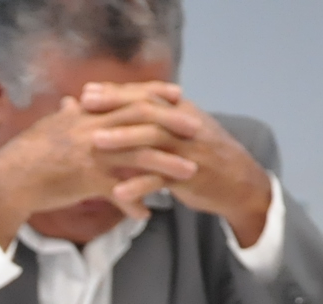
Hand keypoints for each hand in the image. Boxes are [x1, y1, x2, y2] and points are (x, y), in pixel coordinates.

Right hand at [0, 92, 199, 245]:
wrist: (8, 181)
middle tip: (198, 130)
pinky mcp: (87, 180)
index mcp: (86, 114)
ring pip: (139, 155)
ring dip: (168, 164)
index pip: (128, 98)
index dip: (155, 95)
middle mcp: (92, 129)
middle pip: (142, 120)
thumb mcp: (47, 128)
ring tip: (190, 173)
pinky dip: (134, 203)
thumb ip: (65, 116)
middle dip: (173, 124)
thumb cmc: (25, 156)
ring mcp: (92, 154)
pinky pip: (119, 191)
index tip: (178, 97)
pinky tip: (146, 214)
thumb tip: (73, 103)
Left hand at [78, 81, 273, 244]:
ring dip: (123, 139)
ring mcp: (187, 149)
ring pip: (153, 139)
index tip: (87, 91)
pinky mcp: (190, 176)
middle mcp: (183, 124)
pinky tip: (117, 192)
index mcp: (180, 111)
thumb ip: (156, 120)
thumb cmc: (202, 155)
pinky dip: (139, 186)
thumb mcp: (182, 131)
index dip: (117, 92)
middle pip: (147, 110)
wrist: (239, 182)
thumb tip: (122, 110)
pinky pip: (161, 179)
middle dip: (114, 106)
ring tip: (95, 142)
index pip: (146, 94)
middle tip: (83, 107)